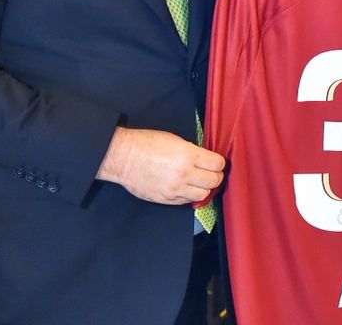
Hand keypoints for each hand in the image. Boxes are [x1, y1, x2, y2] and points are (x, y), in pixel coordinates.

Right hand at [96, 127, 224, 204]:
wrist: (123, 157)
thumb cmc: (147, 144)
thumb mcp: (175, 140)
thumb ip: (193, 152)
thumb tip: (206, 160)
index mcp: (188, 155)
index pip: (217, 164)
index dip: (218, 162)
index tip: (215, 162)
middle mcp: (184, 174)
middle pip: (214, 181)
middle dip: (215, 176)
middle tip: (210, 172)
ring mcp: (175, 189)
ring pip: (203, 195)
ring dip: (204, 188)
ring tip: (198, 181)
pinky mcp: (166, 199)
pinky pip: (187, 201)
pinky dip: (189, 195)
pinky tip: (185, 187)